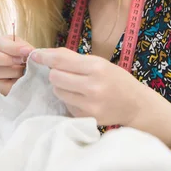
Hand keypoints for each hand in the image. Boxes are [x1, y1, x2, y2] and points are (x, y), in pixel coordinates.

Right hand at [0, 36, 33, 95]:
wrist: (38, 75)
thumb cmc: (33, 60)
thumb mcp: (32, 51)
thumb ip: (28, 50)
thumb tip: (28, 52)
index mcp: (3, 44)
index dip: (12, 48)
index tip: (27, 52)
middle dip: (5, 59)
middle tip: (21, 62)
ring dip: (12, 71)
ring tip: (24, 73)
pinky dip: (12, 85)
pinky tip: (21, 82)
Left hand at [30, 47, 145, 126]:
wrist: (135, 105)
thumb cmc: (116, 79)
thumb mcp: (100, 63)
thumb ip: (73, 58)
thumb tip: (46, 53)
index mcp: (97, 68)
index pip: (61, 60)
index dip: (45, 57)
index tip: (35, 55)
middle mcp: (93, 87)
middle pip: (55, 77)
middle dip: (55, 73)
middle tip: (64, 73)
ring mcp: (89, 105)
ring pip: (57, 91)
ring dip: (61, 87)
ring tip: (75, 86)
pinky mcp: (86, 117)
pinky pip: (65, 104)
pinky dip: (69, 99)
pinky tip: (82, 98)